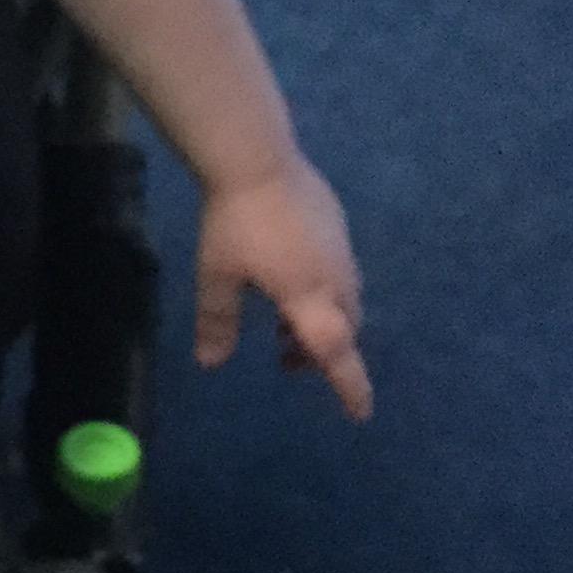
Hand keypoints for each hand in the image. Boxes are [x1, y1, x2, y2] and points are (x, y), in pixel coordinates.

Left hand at [196, 156, 369, 418]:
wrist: (257, 158)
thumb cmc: (235, 222)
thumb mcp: (217, 276)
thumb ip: (218, 321)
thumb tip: (211, 363)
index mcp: (309, 297)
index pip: (336, 354)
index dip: (350, 386)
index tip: (361, 414)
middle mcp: (335, 277)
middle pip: (343, 330)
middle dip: (322, 353)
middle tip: (285, 361)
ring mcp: (341, 249)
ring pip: (345, 301)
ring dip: (321, 322)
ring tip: (281, 327)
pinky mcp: (338, 225)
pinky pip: (339, 273)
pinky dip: (322, 292)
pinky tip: (289, 277)